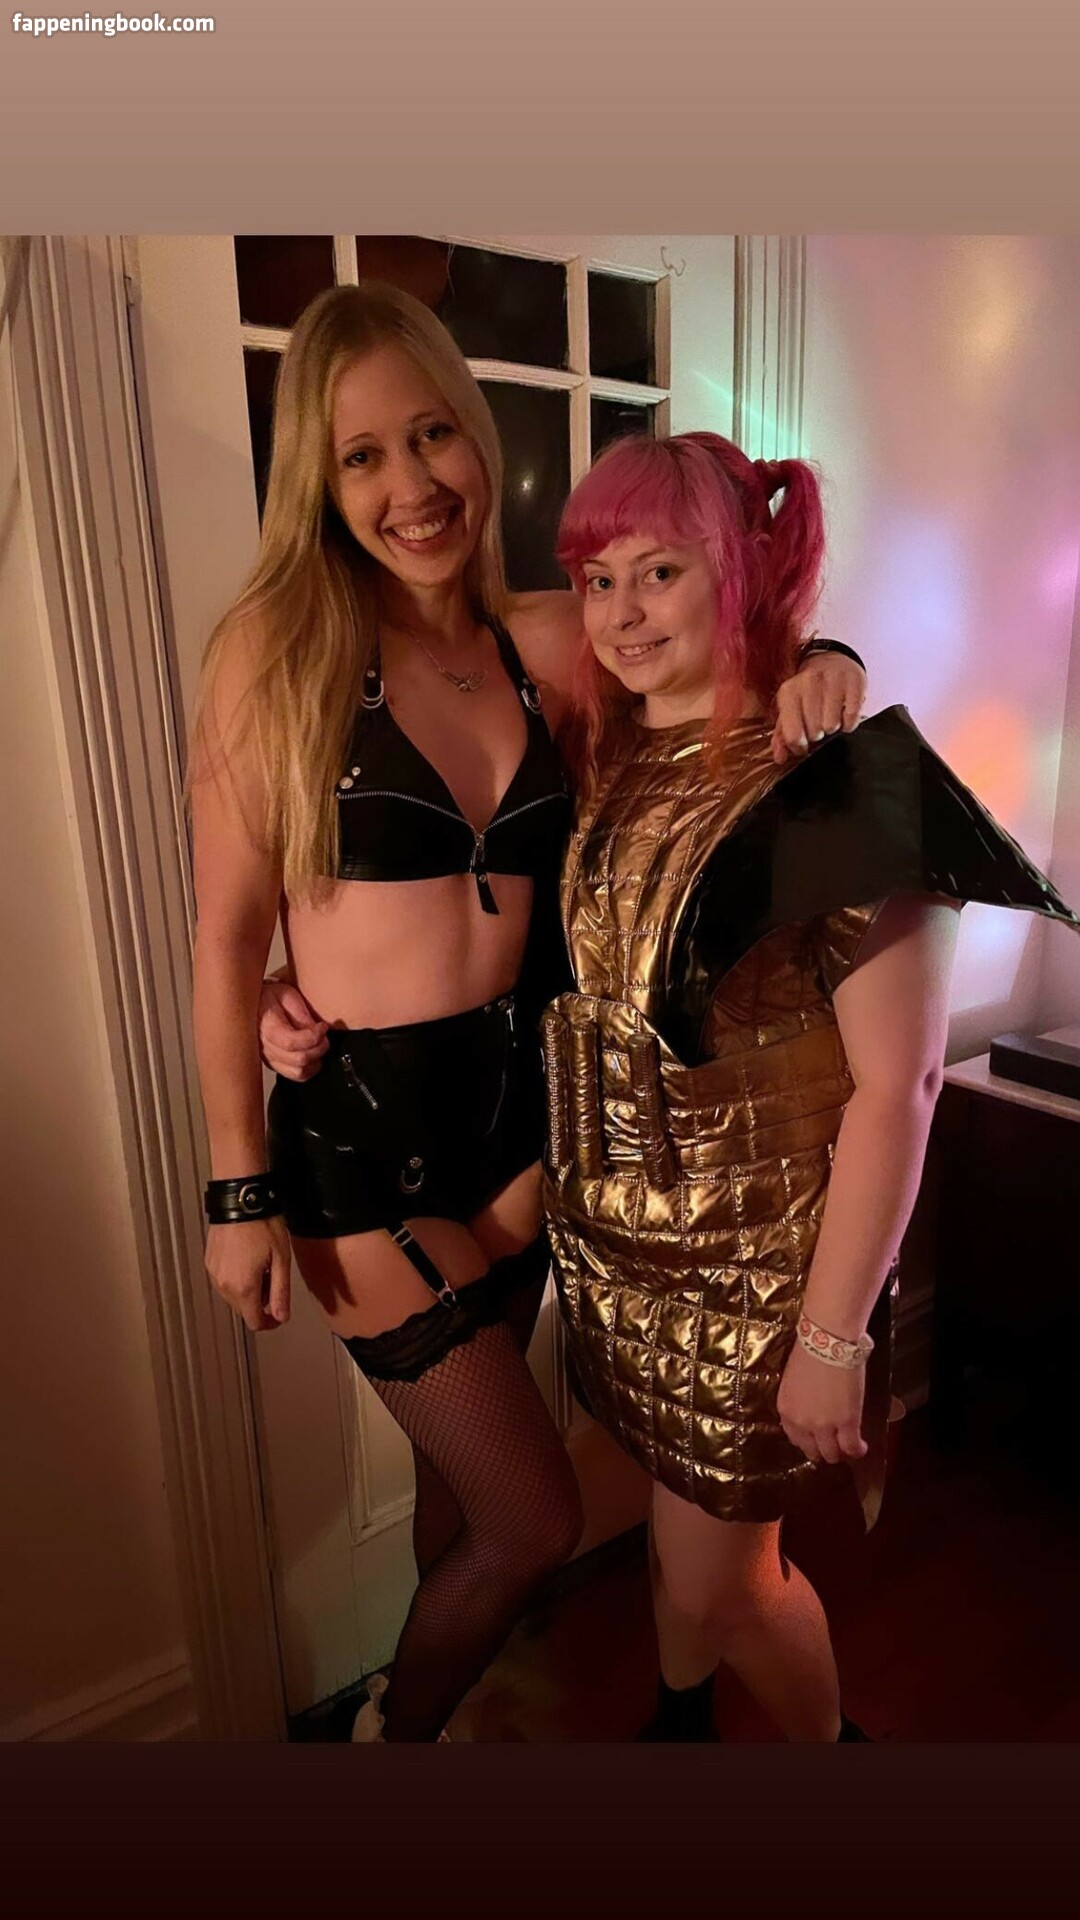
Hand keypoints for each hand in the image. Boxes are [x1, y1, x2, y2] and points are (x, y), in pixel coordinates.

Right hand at [205, 1214, 291, 1331]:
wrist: (240, 1200)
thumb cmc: (262, 1225)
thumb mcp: (280, 1260)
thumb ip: (281, 1292)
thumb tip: (281, 1316)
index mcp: (243, 1287)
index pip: (255, 1321)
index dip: (270, 1323)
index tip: (279, 1314)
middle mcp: (224, 1285)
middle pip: (243, 1309)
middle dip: (261, 1302)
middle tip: (274, 1279)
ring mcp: (213, 1273)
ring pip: (233, 1296)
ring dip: (248, 1290)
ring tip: (261, 1266)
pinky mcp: (209, 1262)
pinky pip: (224, 1281)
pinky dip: (237, 1279)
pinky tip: (248, 1260)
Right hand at [260, 979, 328, 1079]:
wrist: (253, 1004)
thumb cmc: (270, 997)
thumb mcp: (286, 995)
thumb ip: (300, 1014)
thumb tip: (315, 1030)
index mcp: (267, 1028)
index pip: (292, 1042)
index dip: (314, 1037)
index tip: (323, 1027)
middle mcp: (266, 1048)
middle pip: (298, 1060)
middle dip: (319, 1048)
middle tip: (324, 1035)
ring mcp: (269, 1059)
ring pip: (298, 1072)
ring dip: (315, 1060)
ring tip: (319, 1045)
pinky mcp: (274, 1065)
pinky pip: (295, 1075)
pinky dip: (309, 1068)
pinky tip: (313, 1054)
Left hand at [771, 650, 865, 764]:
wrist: (831, 662)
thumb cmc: (808, 693)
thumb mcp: (790, 709)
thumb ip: (782, 735)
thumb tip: (780, 758)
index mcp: (789, 691)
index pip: (793, 735)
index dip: (799, 747)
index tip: (803, 744)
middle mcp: (809, 682)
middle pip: (814, 732)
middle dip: (817, 734)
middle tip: (819, 723)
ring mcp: (833, 680)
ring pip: (832, 726)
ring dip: (833, 727)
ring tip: (831, 715)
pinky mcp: (855, 682)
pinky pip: (852, 718)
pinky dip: (849, 722)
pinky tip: (844, 713)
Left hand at [776, 1340, 867, 1464]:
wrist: (828, 1340)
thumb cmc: (812, 1350)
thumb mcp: (794, 1381)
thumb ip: (799, 1401)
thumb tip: (812, 1407)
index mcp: (786, 1410)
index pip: (795, 1438)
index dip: (808, 1442)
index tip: (816, 1440)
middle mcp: (801, 1423)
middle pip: (812, 1451)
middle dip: (823, 1450)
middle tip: (834, 1445)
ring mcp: (824, 1426)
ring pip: (832, 1454)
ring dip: (841, 1452)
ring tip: (849, 1448)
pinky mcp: (847, 1423)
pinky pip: (851, 1447)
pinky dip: (858, 1450)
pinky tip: (862, 1447)